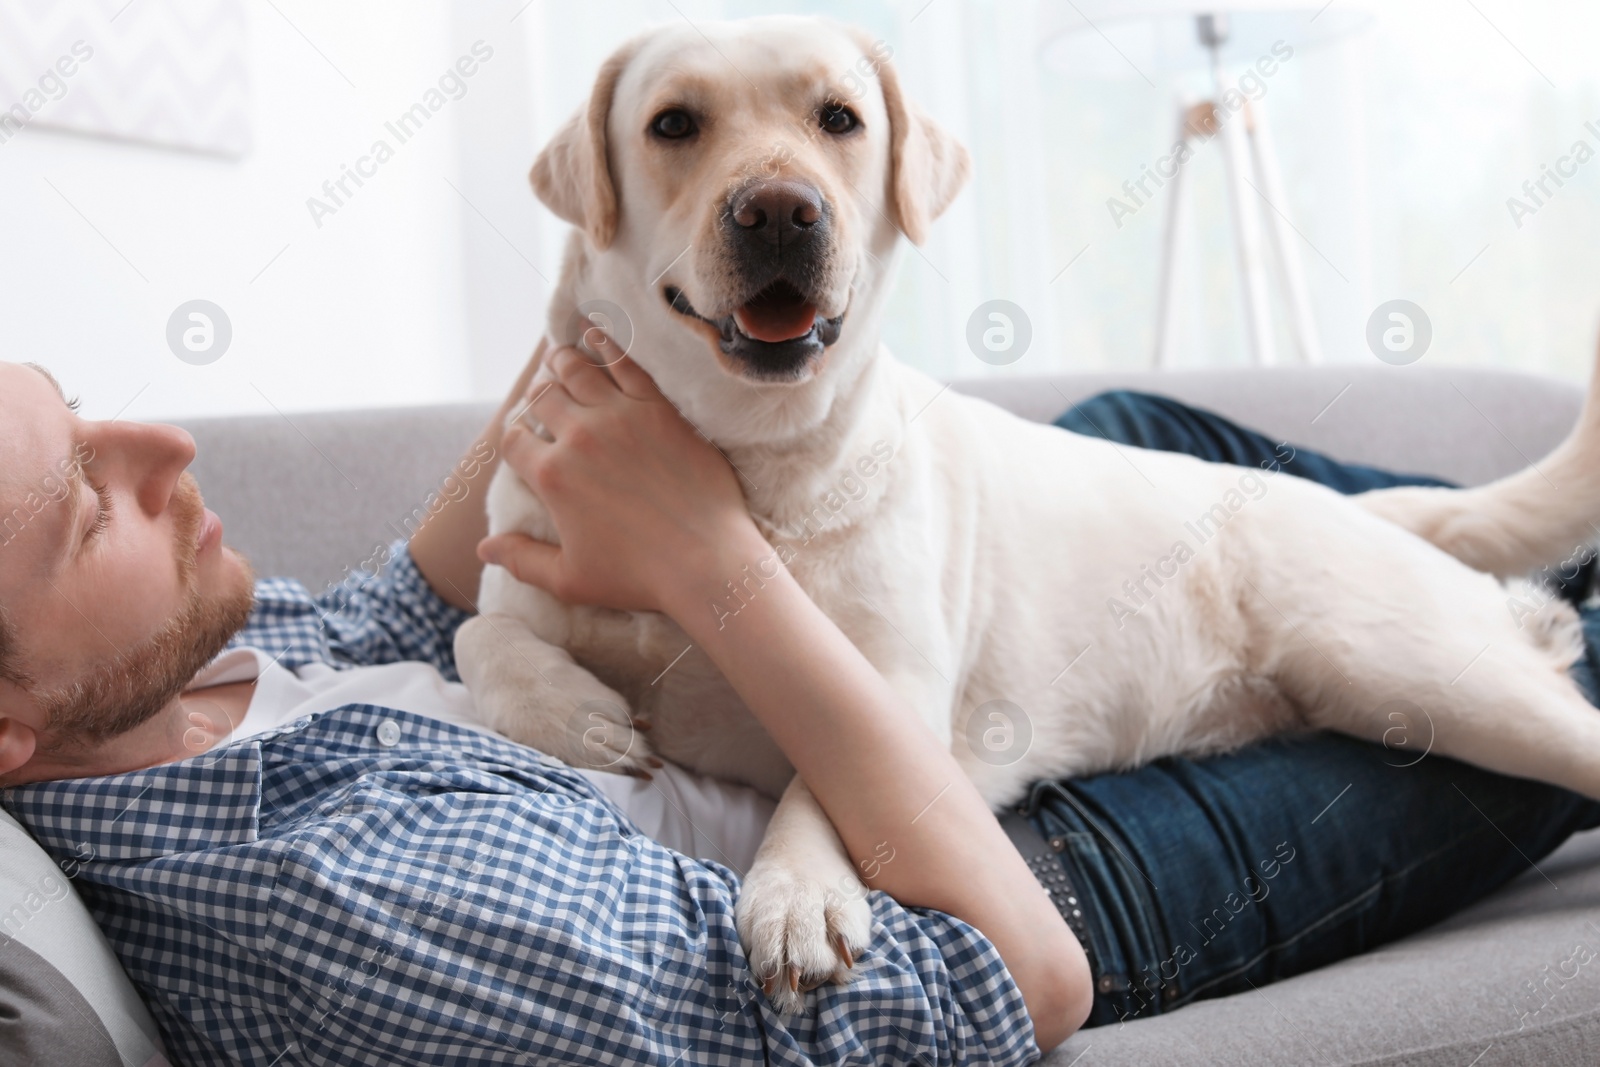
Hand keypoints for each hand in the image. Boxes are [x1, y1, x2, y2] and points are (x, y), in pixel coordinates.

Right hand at [478, 346, 766, 614]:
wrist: (706, 560)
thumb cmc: (638, 576)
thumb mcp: (570, 579)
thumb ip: (522, 560)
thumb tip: (484, 549)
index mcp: (551, 476)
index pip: (513, 439)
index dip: (514, 437)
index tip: (523, 437)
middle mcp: (578, 437)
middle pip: (543, 398)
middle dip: (538, 394)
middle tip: (544, 392)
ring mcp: (620, 416)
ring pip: (577, 370)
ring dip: (562, 361)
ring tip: (560, 357)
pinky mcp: (658, 408)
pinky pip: (625, 362)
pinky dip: (606, 344)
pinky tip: (598, 335)